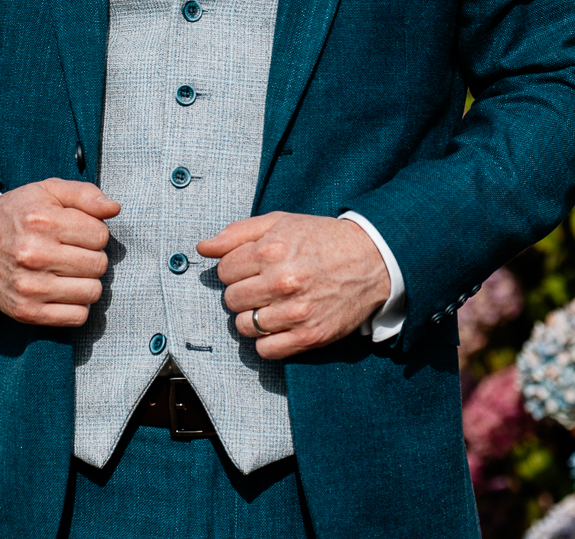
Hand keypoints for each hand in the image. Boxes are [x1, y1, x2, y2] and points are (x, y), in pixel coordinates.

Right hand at [0, 179, 120, 326]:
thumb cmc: (16, 214)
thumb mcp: (47, 191)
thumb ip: (84, 194)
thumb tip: (114, 209)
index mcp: (42, 221)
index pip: (100, 235)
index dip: (94, 232)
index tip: (79, 232)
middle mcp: (34, 254)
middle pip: (99, 264)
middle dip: (92, 256)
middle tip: (73, 252)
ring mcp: (29, 286)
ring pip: (92, 292)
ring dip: (86, 281)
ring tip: (68, 271)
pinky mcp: (26, 311)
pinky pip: (77, 317)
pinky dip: (76, 305)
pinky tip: (63, 290)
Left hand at [197, 213, 390, 360]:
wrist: (372, 259)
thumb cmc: (321, 239)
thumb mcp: (279, 222)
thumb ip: (236, 233)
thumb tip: (202, 248)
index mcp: (270, 250)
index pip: (224, 271)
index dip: (234, 269)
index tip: (250, 268)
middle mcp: (281, 282)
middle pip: (231, 300)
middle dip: (242, 293)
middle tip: (261, 287)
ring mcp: (296, 312)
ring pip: (244, 326)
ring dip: (252, 318)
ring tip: (270, 306)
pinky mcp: (310, 336)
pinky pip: (266, 350)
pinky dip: (267, 341)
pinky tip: (278, 325)